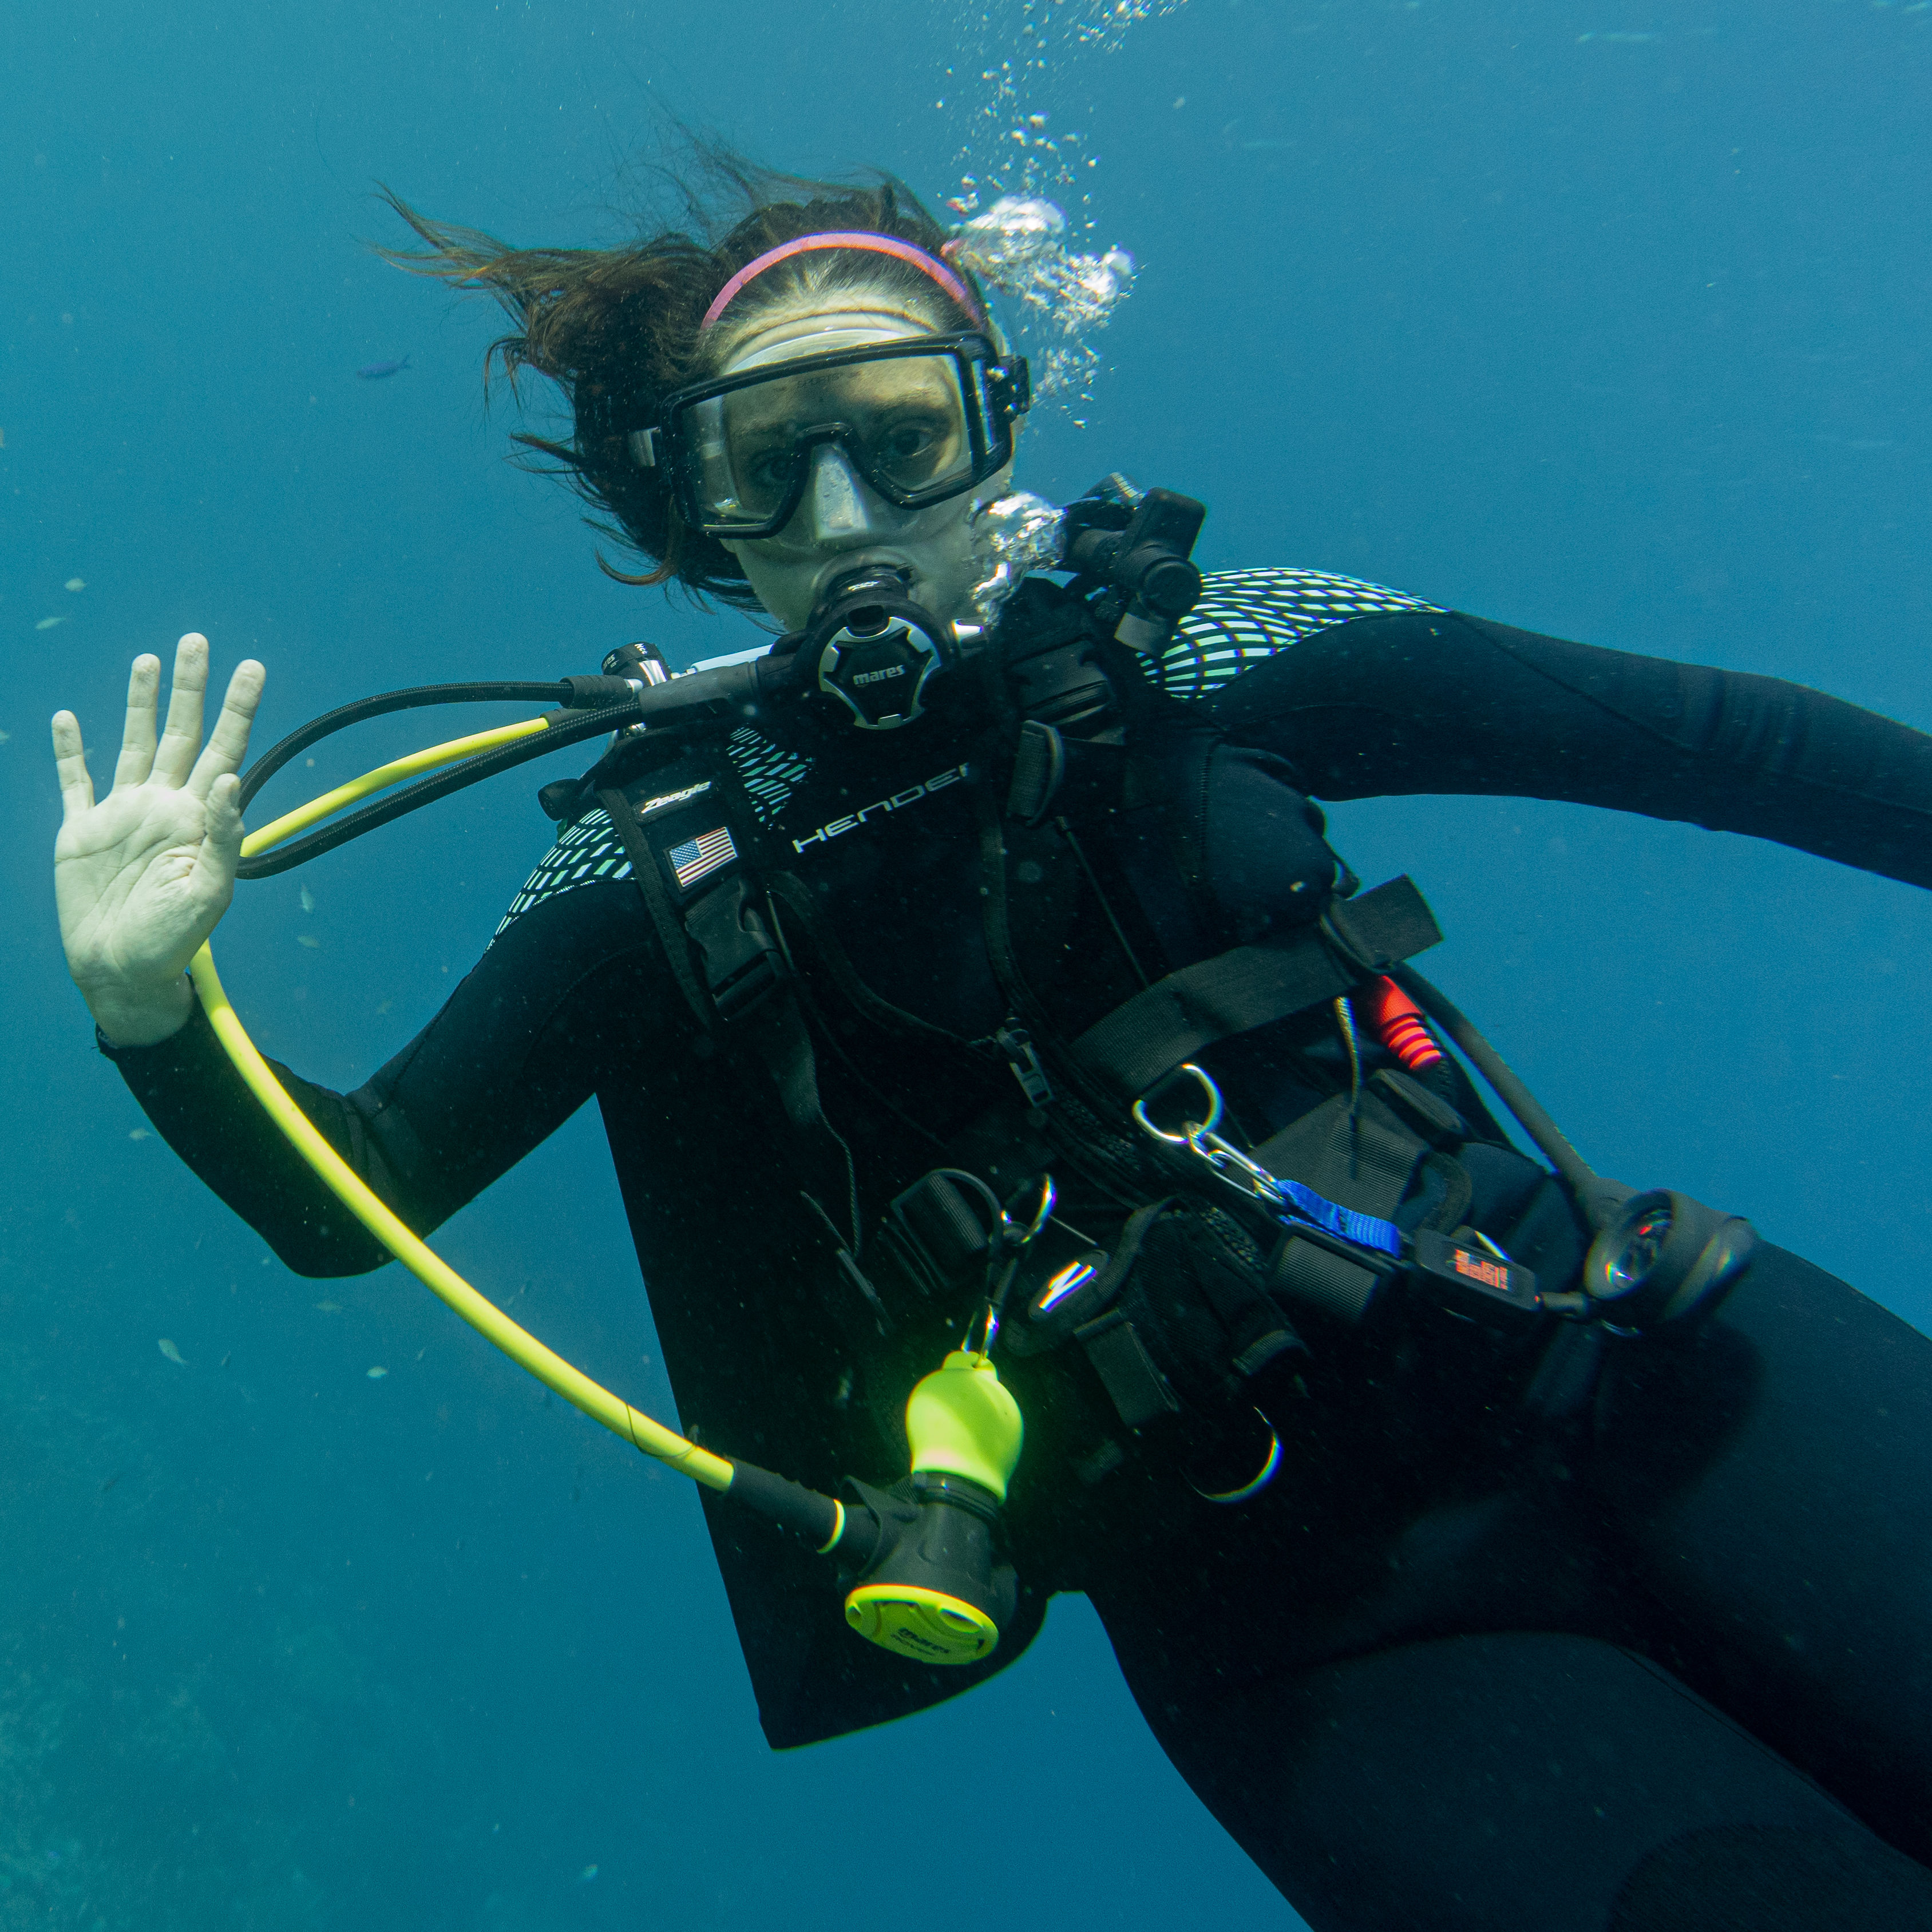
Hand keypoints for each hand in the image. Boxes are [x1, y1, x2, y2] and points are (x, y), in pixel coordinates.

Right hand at [52, 635, 265, 1045]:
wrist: (122, 971)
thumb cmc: (173, 940)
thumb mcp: (208, 892)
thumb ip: (223, 836)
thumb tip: (229, 780)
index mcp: (198, 817)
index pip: (225, 750)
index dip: (238, 709)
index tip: (253, 669)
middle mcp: (164, 806)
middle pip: (181, 733)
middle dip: (191, 689)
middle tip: (199, 641)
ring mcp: (122, 814)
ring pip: (134, 744)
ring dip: (141, 703)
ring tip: (150, 661)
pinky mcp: (81, 831)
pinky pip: (75, 782)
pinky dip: (70, 751)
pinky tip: (69, 719)